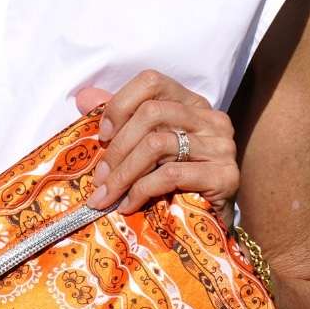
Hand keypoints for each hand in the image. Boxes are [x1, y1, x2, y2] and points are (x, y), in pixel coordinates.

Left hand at [74, 69, 239, 227]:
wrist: (205, 227)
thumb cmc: (170, 184)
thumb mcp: (142, 148)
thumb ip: (119, 120)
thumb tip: (83, 97)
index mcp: (191, 103)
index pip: (152, 82)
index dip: (121, 104)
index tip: (102, 135)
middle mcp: (211, 118)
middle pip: (151, 112)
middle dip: (117, 147)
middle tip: (100, 177)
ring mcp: (222, 146)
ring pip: (157, 144)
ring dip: (124, 173)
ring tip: (107, 195)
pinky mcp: (225, 175)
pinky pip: (171, 173)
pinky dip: (142, 190)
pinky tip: (129, 205)